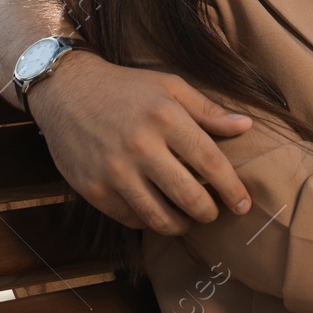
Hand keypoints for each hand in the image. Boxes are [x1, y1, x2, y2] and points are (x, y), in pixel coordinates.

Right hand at [27, 50, 254, 233]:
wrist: (66, 91)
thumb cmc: (126, 88)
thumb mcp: (170, 87)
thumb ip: (208, 111)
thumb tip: (246, 126)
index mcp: (166, 118)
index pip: (211, 163)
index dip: (232, 189)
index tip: (244, 204)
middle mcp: (141, 147)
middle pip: (188, 196)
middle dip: (209, 213)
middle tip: (214, 214)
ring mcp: (114, 171)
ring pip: (159, 216)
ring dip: (181, 225)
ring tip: (188, 220)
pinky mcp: (93, 188)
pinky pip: (130, 218)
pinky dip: (148, 221)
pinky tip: (156, 212)